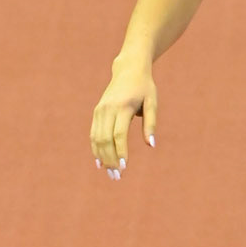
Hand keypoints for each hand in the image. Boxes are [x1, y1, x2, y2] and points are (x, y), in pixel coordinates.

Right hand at [91, 60, 157, 177]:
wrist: (128, 69)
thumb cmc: (144, 87)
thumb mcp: (152, 102)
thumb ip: (151, 124)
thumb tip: (151, 145)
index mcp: (123, 106)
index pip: (119, 134)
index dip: (120, 152)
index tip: (124, 167)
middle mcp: (108, 109)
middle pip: (105, 139)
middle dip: (110, 159)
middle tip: (117, 177)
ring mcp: (100, 110)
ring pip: (97, 138)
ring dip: (102, 158)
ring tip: (110, 173)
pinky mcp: (97, 112)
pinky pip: (93, 134)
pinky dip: (95, 149)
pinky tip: (100, 163)